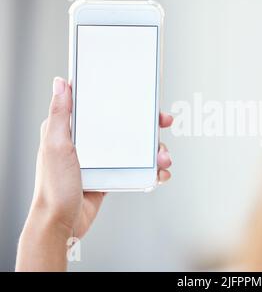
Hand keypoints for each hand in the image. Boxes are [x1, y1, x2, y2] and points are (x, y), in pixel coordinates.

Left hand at [16, 77, 172, 270]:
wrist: (62, 223)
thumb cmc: (53, 187)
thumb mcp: (55, 145)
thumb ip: (60, 114)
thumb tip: (60, 83)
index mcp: (76, 130)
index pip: (106, 108)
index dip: (126, 101)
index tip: (144, 100)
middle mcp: (92, 143)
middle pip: (128, 126)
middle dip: (150, 126)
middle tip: (163, 124)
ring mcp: (105, 160)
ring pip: (138, 148)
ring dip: (156, 152)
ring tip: (163, 160)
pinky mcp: (114, 175)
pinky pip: (138, 169)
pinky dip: (152, 171)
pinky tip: (159, 174)